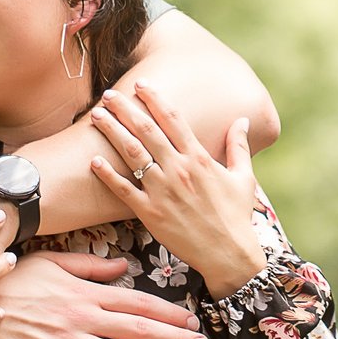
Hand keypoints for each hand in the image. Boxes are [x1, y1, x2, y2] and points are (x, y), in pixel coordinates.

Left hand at [90, 82, 266, 298]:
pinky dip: (108, 175)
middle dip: (125, 109)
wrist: (229, 254)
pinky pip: (124, 191)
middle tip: (108, 94)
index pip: (174, 119)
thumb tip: (241, 119)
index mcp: (200, 159)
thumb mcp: (244, 178)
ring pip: (132, 154)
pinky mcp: (151, 214)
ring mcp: (163, 191)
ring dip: (112, 132)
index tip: (141, 84)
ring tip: (96, 116)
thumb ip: (238, 146)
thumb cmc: (237, 216)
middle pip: (147, 130)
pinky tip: (93, 160)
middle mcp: (179, 170)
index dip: (155, 99)